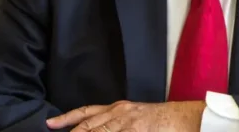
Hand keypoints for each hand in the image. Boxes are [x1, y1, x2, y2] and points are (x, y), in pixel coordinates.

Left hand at [46, 100, 204, 131]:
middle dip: (69, 130)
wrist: (187, 119)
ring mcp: (126, 123)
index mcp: (119, 108)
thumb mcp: (137, 117)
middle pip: (87, 125)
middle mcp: (119, 113)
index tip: (51, 124)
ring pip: (95, 131)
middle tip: (51, 129)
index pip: (87, 113)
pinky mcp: (135, 130)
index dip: (67, 119)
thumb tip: (102, 126)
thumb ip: (119, 123)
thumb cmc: (165, 121)